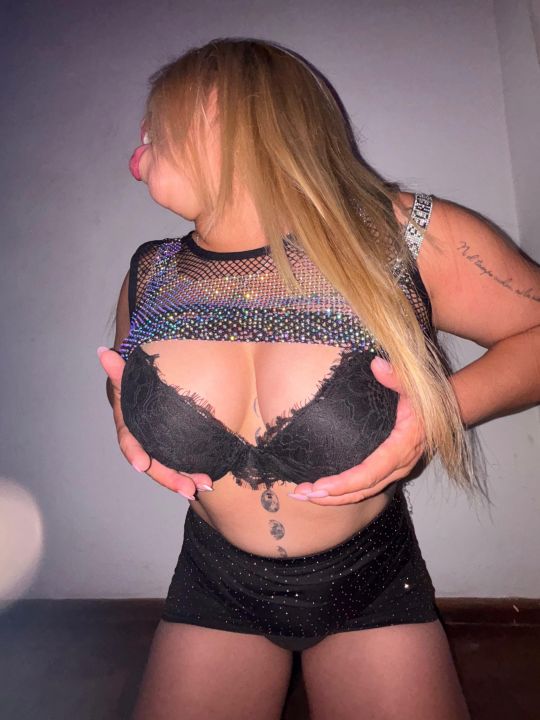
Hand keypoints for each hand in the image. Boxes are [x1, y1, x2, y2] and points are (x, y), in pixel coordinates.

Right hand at [97, 347, 212, 499]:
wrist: (147, 396)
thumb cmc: (136, 388)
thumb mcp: (127, 380)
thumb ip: (118, 370)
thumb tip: (102, 353)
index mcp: (129, 430)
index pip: (130, 443)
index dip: (134, 454)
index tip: (140, 464)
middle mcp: (143, 445)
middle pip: (153, 465)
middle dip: (170, 478)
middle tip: (188, 489)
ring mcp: (158, 451)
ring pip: (169, 470)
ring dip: (186, 481)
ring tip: (205, 486)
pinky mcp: (173, 452)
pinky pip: (181, 466)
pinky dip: (193, 474)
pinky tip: (208, 482)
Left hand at [289, 357, 425, 505]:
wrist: (447, 408)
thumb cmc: (425, 396)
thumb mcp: (413, 384)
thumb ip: (396, 376)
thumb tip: (377, 364)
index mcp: (402, 447)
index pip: (370, 472)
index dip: (344, 483)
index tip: (319, 486)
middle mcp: (399, 464)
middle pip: (362, 489)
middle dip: (330, 496)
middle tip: (300, 495)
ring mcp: (396, 469)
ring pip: (363, 492)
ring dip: (333, 497)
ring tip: (304, 495)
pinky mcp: (390, 468)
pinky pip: (366, 486)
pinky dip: (344, 492)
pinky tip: (323, 490)